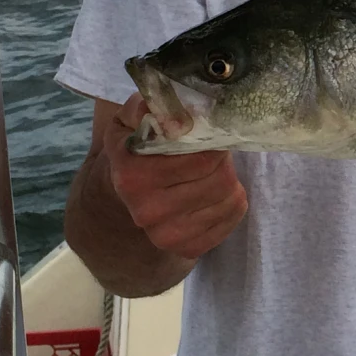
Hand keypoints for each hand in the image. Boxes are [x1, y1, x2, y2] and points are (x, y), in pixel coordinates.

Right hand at [101, 93, 247, 260]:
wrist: (122, 192)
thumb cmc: (135, 147)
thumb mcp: (131, 117)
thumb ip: (151, 106)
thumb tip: (176, 115)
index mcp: (133, 176)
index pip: (202, 159)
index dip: (214, 141)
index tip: (209, 135)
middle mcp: (147, 211)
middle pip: (220, 180)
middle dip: (222, 160)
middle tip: (212, 152)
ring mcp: (166, 235)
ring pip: (230, 199)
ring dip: (229, 179)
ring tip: (212, 171)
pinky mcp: (186, 248)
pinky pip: (232, 218)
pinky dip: (231, 201)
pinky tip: (214, 193)